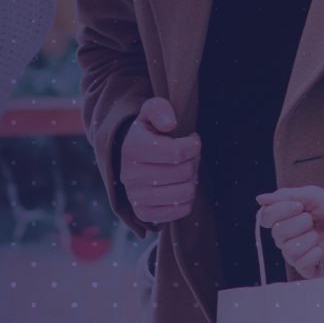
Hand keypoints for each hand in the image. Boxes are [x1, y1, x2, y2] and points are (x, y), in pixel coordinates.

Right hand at [120, 98, 200, 225]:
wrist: (133, 158)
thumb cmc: (150, 133)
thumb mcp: (152, 112)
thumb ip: (161, 109)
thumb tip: (170, 124)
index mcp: (132, 148)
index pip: (177, 153)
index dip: (193, 145)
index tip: (191, 140)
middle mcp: (129, 175)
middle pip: (184, 173)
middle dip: (194, 162)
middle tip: (189, 156)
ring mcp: (135, 197)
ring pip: (186, 193)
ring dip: (192, 180)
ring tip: (184, 171)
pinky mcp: (144, 213)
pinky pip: (182, 210)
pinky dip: (188, 199)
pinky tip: (179, 186)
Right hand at [256, 187, 323, 278]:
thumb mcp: (314, 196)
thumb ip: (286, 196)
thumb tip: (260, 198)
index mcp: (289, 219)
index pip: (266, 218)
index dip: (279, 211)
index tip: (299, 206)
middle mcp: (291, 238)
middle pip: (277, 234)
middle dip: (298, 224)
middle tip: (314, 221)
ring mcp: (300, 255)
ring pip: (287, 250)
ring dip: (307, 239)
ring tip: (320, 236)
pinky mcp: (311, 270)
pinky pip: (300, 264)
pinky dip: (313, 254)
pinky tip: (323, 251)